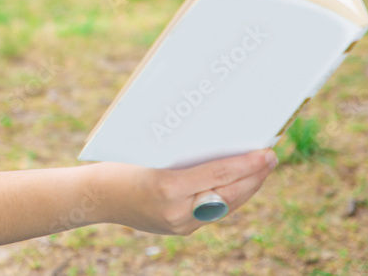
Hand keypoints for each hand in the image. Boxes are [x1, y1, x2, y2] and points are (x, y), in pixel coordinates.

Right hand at [99, 149, 276, 234]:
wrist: (96, 196)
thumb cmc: (120, 163)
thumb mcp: (150, 151)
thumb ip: (184, 152)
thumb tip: (222, 140)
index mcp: (166, 186)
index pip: (218, 175)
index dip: (246, 164)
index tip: (266, 152)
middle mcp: (176, 211)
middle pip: (228, 194)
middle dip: (254, 176)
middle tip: (271, 157)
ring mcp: (179, 224)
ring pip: (225, 205)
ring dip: (247, 187)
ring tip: (261, 170)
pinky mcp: (180, 228)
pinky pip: (214, 211)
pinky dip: (230, 196)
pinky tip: (240, 184)